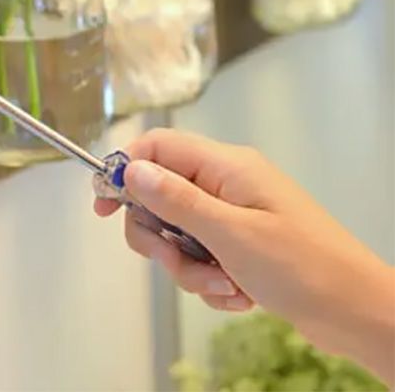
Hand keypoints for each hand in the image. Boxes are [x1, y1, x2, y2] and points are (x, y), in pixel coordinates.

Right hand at [95, 128, 394, 384]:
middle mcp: (225, 185)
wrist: (356, 312)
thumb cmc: (300, 265)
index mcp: (225, 167)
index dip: (124, 171)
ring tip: (224, 285)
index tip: (103, 207)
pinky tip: (237, 294)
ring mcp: (233, 216)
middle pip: (159, 198)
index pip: (157, 147)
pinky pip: (200, 258)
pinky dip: (209, 280)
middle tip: (177, 260)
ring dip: (189, 267)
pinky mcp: (240, 246)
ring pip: (177, 235)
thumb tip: (131, 169)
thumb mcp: (229, 232)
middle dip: (161, 237)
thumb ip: (175, 200)